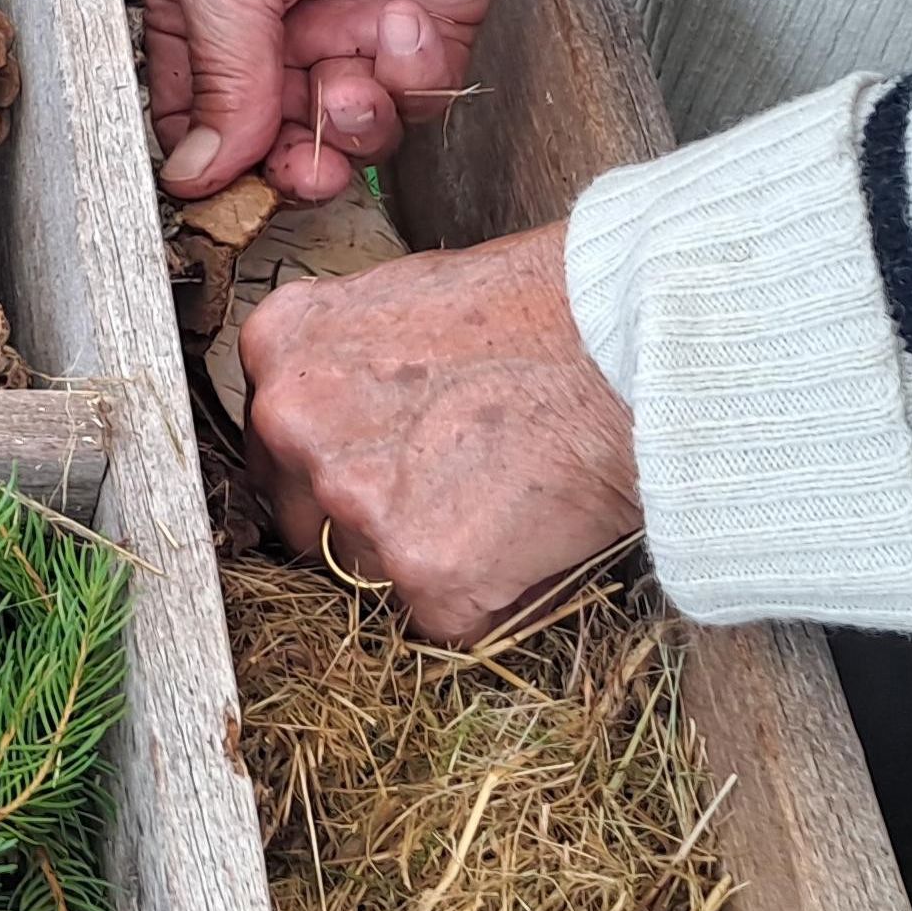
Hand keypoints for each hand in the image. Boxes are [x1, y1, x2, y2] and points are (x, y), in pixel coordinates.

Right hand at [146, 0, 644, 203]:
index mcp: (201, 3)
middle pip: (268, 140)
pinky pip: (411, 104)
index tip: (228, 184)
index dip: (208, 158)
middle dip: (289, 156)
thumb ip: (217, 78)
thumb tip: (195, 175)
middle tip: (304, 158)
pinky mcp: (424, 33)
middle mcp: (273, 26)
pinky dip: (408, 80)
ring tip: (356, 70)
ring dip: (351, 116)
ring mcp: (349, 31)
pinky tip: (403, 26)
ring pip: (343, 132)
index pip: (189, 114)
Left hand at [241, 222, 641, 640]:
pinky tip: (534, 536)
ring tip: (503, 505)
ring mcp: (353, 503)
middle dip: (362, 520)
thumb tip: (343, 406)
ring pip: (363, 571)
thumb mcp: (407, 293)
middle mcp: (293, 425)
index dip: (331, 461)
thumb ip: (349, 356)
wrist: (637, 338)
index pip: (274, 441)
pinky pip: (440, 617)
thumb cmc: (545, 303)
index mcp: (282, 346)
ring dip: (422, 559)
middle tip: (449, 494)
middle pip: (302, 514)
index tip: (383, 463)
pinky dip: (490, 596)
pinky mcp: (422, 572)